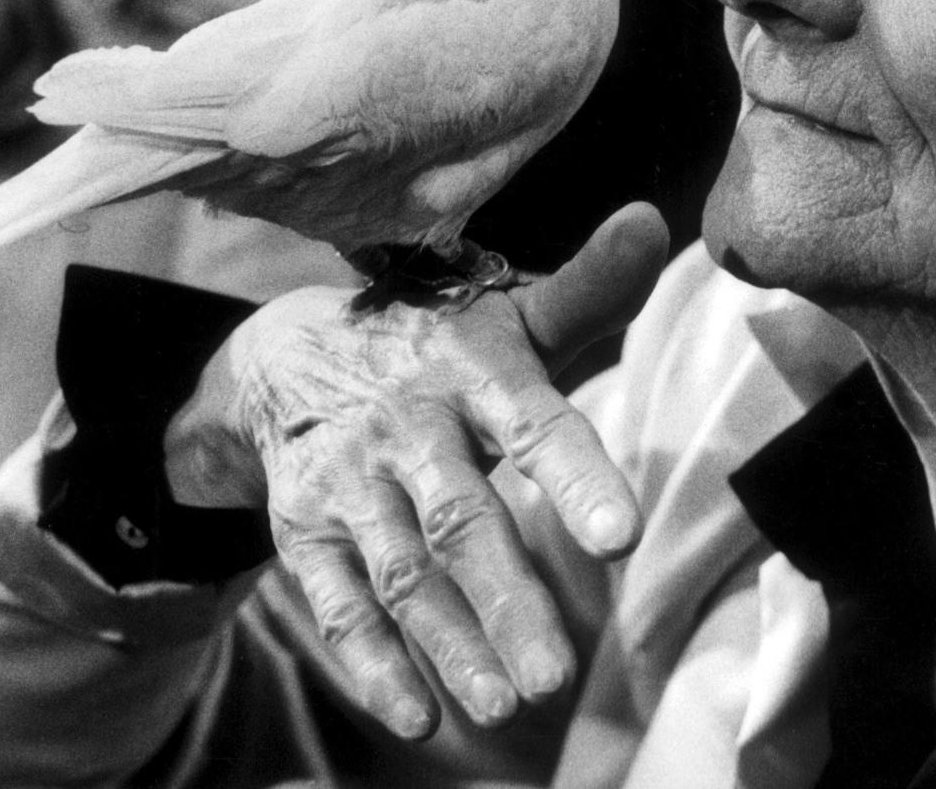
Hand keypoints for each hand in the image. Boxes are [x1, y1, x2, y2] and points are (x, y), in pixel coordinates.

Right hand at [164, 203, 668, 738]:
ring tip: (509, 706)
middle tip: (559, 676)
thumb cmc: (437, 341)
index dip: (576, 478)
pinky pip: (338, 605)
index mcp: (470, 367)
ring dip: (451, 645)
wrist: (280, 354)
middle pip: (461, 520)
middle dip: (508, 599)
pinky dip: (374, 666)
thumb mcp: (510, 313)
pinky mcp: (306, 533)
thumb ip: (592, 289)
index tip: (621, 538)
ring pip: (403, 574)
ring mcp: (349, 485)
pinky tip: (421, 715)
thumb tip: (655, 221)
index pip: (532, 423)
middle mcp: (405, 426)